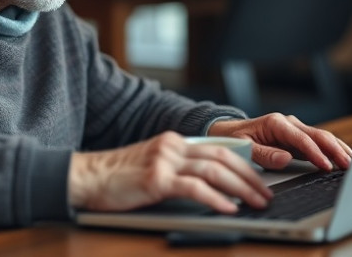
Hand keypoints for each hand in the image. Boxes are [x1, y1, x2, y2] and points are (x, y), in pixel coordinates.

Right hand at [69, 131, 271, 213]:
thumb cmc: (116, 179)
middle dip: (249, 177)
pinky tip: (228, 208)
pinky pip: (194, 187)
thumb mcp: (151, 166)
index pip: (218, 149)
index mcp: (173, 142)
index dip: (243, 165)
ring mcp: (164, 161)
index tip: (259, 181)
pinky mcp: (155, 179)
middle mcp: (172, 146)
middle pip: (222, 157)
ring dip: (240, 188)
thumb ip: (177, 169)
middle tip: (266, 195)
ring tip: (256, 203)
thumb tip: (210, 186)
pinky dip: (216, 198)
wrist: (85, 177)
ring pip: (213, 170)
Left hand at [207, 113, 351, 170]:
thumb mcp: (244, 147)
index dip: (315, 153)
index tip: (326, 166)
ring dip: (338, 149)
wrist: (230, 132)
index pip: (301, 138)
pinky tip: (344, 157)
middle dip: (335, 150)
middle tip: (348, 165)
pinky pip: (319, 142)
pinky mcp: (298, 137)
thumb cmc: (235, 139)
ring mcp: (295, 130)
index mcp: (276, 123)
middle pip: (318, 135)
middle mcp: (288, 123)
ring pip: (322, 137)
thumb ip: (264, 154)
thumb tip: (286, 159)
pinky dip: (333, 149)